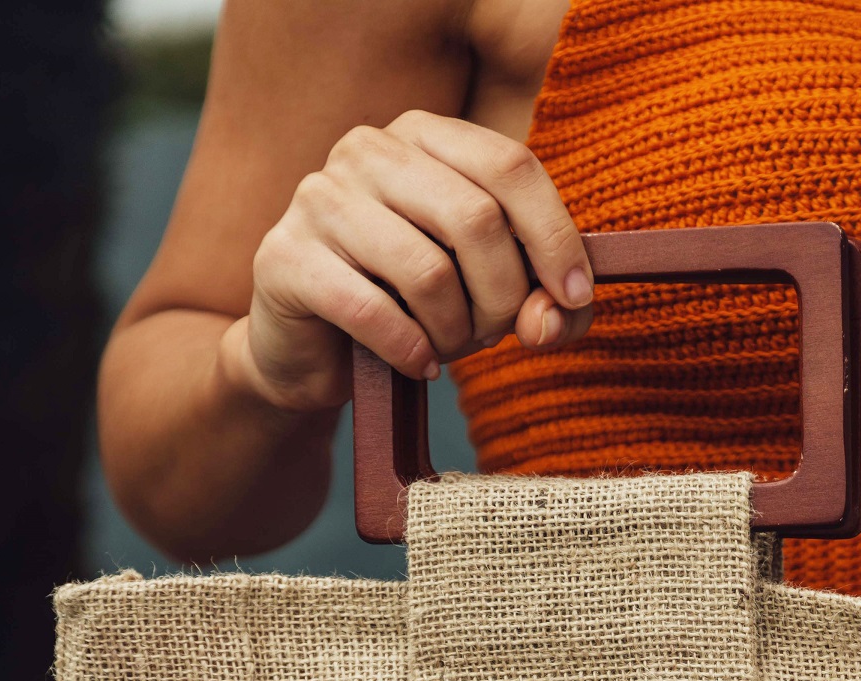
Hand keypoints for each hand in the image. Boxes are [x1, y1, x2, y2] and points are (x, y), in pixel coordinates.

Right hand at [218, 110, 593, 413]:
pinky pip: (374, 312)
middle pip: (476, 219)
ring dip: (454, 332)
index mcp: (422, 137)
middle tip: (490, 335)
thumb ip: (544, 304)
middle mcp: (366, 149)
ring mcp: (318, 198)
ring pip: (428, 271)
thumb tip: (550, 318)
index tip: (575, 297)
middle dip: (501, 297)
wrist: (310, 355)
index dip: (555, 237)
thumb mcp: (488, 299)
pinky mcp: (285, 259)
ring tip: (445, 349)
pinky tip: (416, 364)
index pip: (510, 165)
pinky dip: (410, 351)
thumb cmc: (407, 311)